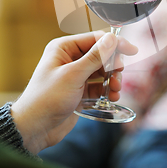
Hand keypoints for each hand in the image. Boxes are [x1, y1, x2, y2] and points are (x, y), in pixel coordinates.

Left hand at [11, 31, 137, 153]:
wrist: (34, 128)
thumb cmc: (46, 98)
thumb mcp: (73, 75)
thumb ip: (95, 57)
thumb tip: (112, 39)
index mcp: (64, 48)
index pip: (96, 39)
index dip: (115, 44)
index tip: (132, 51)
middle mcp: (69, 58)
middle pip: (101, 55)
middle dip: (113, 66)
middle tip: (118, 77)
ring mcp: (74, 75)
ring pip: (102, 71)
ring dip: (112, 80)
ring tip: (115, 91)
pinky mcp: (78, 91)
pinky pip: (98, 86)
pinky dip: (106, 91)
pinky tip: (111, 97)